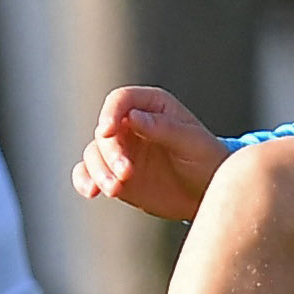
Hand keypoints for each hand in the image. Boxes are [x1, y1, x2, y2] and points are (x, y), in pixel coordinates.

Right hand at [75, 86, 228, 221]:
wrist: (208, 193)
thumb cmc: (207, 160)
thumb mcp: (192, 143)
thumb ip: (163, 128)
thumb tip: (132, 117)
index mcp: (152, 106)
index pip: (121, 100)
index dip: (111, 113)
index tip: (108, 131)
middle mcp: (131, 124)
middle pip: (105, 131)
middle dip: (110, 153)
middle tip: (125, 174)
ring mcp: (121, 149)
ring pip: (94, 153)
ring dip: (98, 171)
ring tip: (115, 190)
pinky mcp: (114, 173)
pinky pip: (89, 173)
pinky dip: (85, 180)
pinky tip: (91, 192)